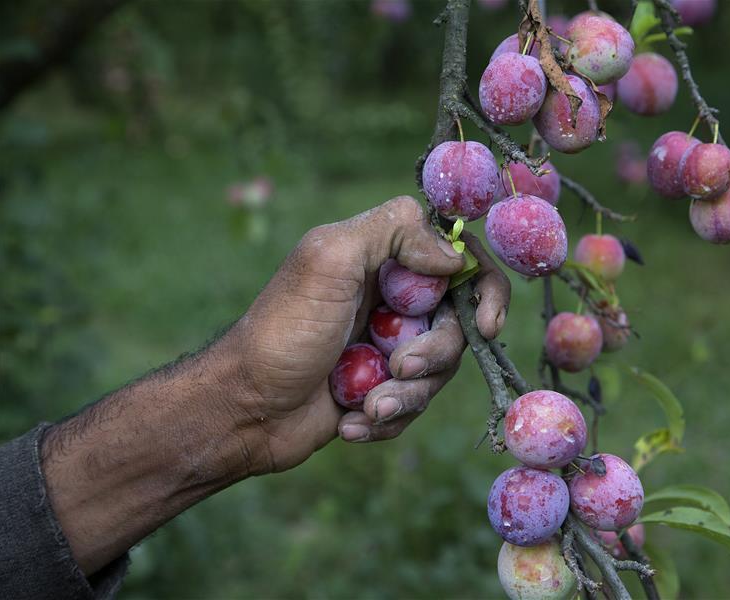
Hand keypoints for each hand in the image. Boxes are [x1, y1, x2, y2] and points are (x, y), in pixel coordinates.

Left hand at [228, 196, 510, 472]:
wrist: (243, 410)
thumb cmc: (283, 330)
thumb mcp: (328, 260)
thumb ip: (392, 232)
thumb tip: (453, 255)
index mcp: (386, 259)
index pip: (460, 259)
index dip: (484, 289)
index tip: (485, 324)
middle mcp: (394, 301)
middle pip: (460, 324)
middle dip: (434, 354)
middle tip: (398, 368)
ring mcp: (389, 347)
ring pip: (439, 372)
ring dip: (406, 394)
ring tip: (364, 407)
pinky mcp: (383, 391)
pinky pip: (415, 406)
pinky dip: (387, 418)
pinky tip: (350, 424)